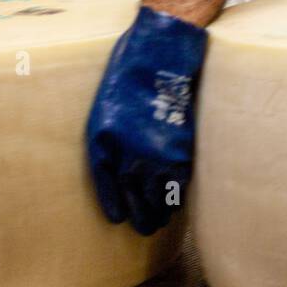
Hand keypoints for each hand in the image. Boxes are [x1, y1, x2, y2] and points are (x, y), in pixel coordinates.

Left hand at [85, 5, 207, 234]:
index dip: (116, 208)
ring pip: (164, 198)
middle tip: (145, 228)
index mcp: (110, 152)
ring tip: (162, 218)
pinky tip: (177, 196)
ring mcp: (164, 156)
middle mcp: (137, 160)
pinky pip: (182, 183)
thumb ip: (103, 153)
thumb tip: (114, 180)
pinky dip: (179, 193)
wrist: (161, 58)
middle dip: (143, 218)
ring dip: (162, 210)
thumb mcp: (100, 118)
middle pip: (141, 202)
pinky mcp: (186, 147)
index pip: (113, 193)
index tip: (119, 220)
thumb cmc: (125, 82)